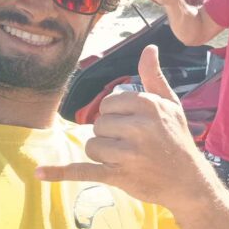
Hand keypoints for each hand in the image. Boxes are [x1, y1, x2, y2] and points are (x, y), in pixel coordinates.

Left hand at [36, 45, 205, 208]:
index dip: (117, 114)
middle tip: (134, 145)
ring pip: (92, 145)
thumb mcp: (171, 105)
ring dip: (103, 153)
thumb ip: (154, 77)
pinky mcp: (119, 176)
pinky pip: (84, 170)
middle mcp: (139, 128)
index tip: (134, 125)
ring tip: (126, 159)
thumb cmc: (178, 139)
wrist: (189, 181)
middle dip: (110, 134)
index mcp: (149, 106)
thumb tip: (149, 48)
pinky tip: (40, 172)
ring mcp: (128, 154)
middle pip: (99, 124)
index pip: (110, 103)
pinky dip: (60, 172)